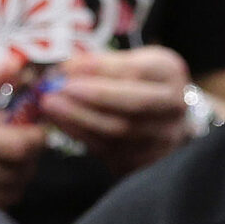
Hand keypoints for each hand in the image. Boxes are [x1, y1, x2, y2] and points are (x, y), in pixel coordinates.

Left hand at [38, 45, 193, 176]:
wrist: (160, 118)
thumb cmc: (137, 83)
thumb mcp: (128, 62)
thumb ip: (101, 65)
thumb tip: (65, 70)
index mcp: (170, 73)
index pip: (136, 71)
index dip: (100, 69)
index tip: (69, 67)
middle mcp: (173, 107)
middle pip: (134, 105)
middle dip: (94, 96)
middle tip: (59, 89)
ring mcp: (163, 138)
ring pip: (119, 131)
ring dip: (79, 117)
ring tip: (51, 104)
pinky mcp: (145, 161)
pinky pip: (109, 150)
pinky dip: (80, 134)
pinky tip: (61, 122)